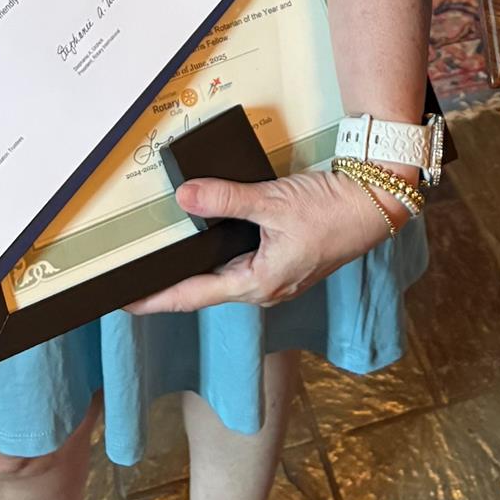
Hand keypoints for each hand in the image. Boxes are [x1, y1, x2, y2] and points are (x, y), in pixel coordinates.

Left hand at [124, 167, 402, 313]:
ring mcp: (277, 276)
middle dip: (171, 285)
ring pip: (225, 275)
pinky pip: (243, 261)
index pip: (192, 297)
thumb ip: (226, 199)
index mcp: (258, 284)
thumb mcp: (273, 202)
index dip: (155, 300)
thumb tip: (184, 197)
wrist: (376, 206)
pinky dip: (221, 252)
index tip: (123, 302)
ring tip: (166, 258)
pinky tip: (211, 234)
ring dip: (197, 267)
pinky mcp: (286, 260)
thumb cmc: (330, 210)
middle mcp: (264, 288)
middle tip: (135, 279)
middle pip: (206, 289)